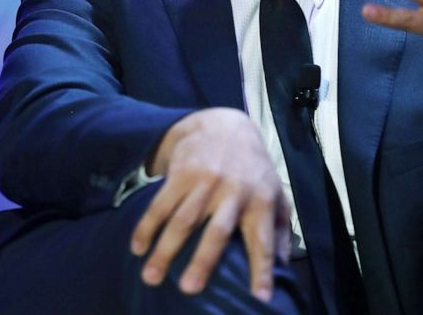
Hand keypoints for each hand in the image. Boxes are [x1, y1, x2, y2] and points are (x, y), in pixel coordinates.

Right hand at [130, 108, 290, 301]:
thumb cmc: (254, 170)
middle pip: (217, 232)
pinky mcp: (182, 173)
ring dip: (164, 250)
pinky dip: (146, 227)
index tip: (261, 298)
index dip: (263, 269)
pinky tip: (137, 247)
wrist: (225, 126)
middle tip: (189, 290)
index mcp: (261, 201)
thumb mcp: (276, 192)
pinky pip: (161, 204)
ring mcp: (206, 182)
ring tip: (150, 277)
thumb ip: (280, 228)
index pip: (263, 240)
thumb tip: (285, 264)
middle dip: (202, 261)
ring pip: (182, 221)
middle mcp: (234, 192)